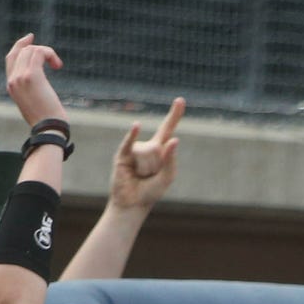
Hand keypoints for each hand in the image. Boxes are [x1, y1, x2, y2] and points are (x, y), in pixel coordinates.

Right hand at [4, 33, 66, 127]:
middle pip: (22, 51)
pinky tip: (57, 65)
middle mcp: (13, 80)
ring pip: (31, 50)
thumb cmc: (46, 122)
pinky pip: (40, 52)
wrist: (48, 130)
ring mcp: (20, 76)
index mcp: (11, 86)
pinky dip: (50, 53)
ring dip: (47, 53)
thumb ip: (31, 90)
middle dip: (38, 49)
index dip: (20, 45)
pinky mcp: (32, 75)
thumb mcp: (33, 104)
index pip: (11, 58)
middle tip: (52, 57)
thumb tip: (40, 83)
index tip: (31, 39)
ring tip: (57, 66)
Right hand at [111, 97, 184, 211]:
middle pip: (158, 148)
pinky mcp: (123, 154)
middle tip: (149, 175)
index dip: (174, 114)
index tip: (180, 100)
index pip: (168, 128)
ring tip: (140, 175)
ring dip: (145, 168)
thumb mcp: (167, 178)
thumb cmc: (151, 191)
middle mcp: (148, 146)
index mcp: (161, 150)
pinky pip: (130, 142)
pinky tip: (136, 126)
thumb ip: (171, 160)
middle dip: (156, 165)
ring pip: (146, 152)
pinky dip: (133, 134)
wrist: (132, 203)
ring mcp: (135, 148)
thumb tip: (174, 139)